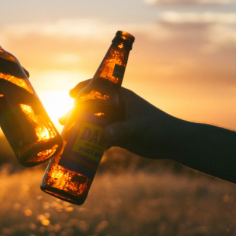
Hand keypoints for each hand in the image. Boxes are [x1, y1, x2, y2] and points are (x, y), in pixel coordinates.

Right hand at [62, 80, 182, 159]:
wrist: (173, 143)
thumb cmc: (158, 128)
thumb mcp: (138, 128)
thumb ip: (121, 131)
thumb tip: (102, 136)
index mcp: (120, 97)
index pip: (98, 87)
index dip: (83, 88)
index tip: (70, 94)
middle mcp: (116, 107)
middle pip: (91, 106)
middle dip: (76, 113)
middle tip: (63, 120)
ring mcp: (116, 121)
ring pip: (93, 123)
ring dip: (80, 128)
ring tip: (66, 136)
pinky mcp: (118, 135)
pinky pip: (99, 137)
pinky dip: (90, 141)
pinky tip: (80, 149)